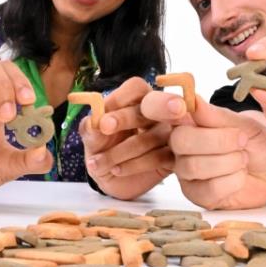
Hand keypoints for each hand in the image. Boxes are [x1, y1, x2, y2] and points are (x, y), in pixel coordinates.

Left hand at [80, 77, 174, 199]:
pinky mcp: (174, 156)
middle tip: (105, 127)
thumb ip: (91, 127)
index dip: (119, 99)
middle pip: (152, 104)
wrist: (112, 179)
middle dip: (124, 118)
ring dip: (119, 152)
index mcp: (137, 99)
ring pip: (150, 137)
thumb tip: (94, 121)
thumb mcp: (92, 139)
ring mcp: (169, 134)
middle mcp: (158, 112)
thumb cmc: (103, 150)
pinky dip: (133, 165)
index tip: (102, 120)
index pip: (136, 88)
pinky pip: (158, 158)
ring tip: (97, 163)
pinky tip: (116, 170)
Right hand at [141, 91, 265, 209]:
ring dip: (229, 161)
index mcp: (189, 121)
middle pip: (180, 140)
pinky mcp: (197, 195)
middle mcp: (181, 146)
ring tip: (244, 159)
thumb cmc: (256, 142)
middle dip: (216, 140)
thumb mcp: (245, 124)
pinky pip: (208, 189)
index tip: (186, 109)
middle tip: (241, 140)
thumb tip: (194, 100)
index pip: (170, 112)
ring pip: (195, 166)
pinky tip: (240, 176)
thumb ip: (219, 115)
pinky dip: (233, 181)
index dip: (174, 110)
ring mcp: (186, 172)